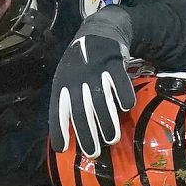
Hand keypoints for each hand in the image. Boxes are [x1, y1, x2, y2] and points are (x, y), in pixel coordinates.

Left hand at [51, 7, 134, 157]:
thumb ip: (68, 99)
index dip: (59, 130)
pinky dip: (124, 97)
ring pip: (100, 101)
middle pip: (80, 111)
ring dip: (107, 123)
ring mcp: (95, 71)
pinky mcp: (113, 64)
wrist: (98, 32)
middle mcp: (76, 79)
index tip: (62, 149)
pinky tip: (127, 109)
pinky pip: (120, 84)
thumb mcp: (67, 78)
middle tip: (93, 153)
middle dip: (87, 134)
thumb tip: (69, 130)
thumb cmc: (81, 63)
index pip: (57, 110)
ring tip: (112, 139)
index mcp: (62, 84)